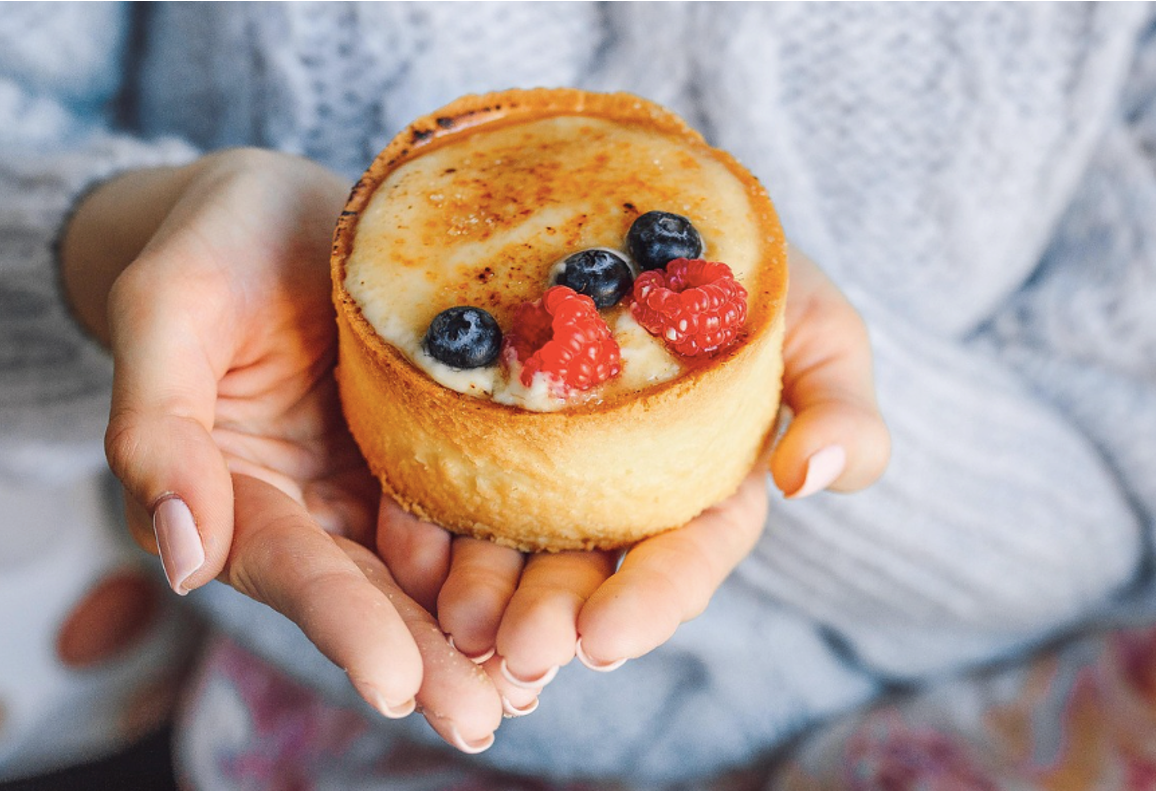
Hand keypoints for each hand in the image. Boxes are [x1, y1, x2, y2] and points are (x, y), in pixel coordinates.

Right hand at [60, 148, 502, 751]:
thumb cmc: (209, 244)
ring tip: (535, 681)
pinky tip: (561, 596)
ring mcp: (375, 481)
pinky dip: (512, 554)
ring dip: (481, 629)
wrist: (278, 207)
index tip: (391, 681)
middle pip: (371, 590)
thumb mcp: (167, 310)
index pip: (290, 565)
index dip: (340, 621)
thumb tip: (182, 561)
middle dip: (426, 656)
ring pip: (431, 566)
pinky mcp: (430, 449)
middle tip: (483, 718)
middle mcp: (311, 506)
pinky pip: (475, 505)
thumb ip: (157, 429)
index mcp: (235, 491)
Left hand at [378, 244, 890, 698]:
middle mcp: (617, 494)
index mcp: (702, 490)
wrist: (646, 196)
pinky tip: (401, 552)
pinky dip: (424, 522)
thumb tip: (813, 478)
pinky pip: (442, 483)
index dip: (650, 600)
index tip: (605, 639)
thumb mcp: (818, 326)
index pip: (683, 559)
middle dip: (552, 615)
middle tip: (514, 650)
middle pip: (585, 569)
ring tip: (454, 625)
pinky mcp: (476, 432)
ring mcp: (543, 469)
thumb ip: (839, 404)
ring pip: (509, 544)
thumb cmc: (749, 268)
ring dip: (481, 592)